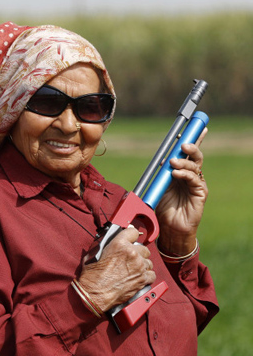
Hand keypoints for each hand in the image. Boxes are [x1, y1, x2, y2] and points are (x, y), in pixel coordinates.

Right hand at [78, 227, 155, 311]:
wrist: (95, 294)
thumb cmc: (92, 276)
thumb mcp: (94, 253)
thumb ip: (106, 246)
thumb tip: (109, 243)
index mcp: (119, 244)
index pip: (133, 232)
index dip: (131, 236)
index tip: (131, 239)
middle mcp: (132, 254)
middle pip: (144, 248)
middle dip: (138, 252)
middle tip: (130, 258)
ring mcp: (139, 267)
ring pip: (149, 262)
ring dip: (142, 264)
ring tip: (133, 269)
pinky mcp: (143, 279)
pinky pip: (152, 274)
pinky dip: (146, 276)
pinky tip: (138, 277)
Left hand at [156, 128, 208, 254]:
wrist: (170, 228)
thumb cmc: (163, 208)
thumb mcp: (156, 188)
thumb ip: (157, 176)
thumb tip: (156, 162)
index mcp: (180, 171)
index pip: (187, 152)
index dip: (191, 139)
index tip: (193, 127)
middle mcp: (190, 175)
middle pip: (195, 155)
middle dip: (191, 146)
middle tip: (183, 143)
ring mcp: (196, 184)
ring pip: (195, 166)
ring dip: (184, 162)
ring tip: (173, 162)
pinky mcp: (200, 193)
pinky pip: (195, 180)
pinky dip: (185, 175)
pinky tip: (176, 174)